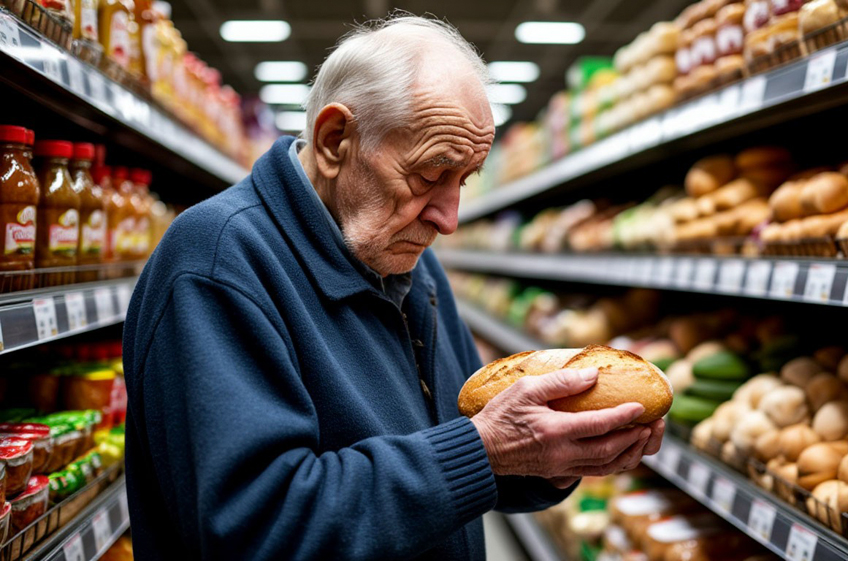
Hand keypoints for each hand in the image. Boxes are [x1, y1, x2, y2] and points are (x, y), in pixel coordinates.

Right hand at [470, 367, 661, 480]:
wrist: (481, 449)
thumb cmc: (500, 415)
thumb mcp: (526, 389)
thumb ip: (561, 381)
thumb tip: (593, 375)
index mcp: (555, 431)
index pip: (599, 425)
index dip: (623, 416)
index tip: (641, 407)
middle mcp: (562, 454)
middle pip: (609, 450)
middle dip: (635, 438)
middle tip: (652, 425)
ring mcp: (560, 467)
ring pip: (605, 466)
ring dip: (629, 453)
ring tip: (643, 439)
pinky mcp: (557, 473)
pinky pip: (594, 472)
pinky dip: (613, 464)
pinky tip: (621, 453)